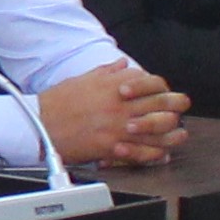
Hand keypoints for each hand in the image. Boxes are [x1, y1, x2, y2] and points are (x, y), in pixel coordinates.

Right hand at [37, 64, 190, 168]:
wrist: (39, 126)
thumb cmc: (57, 103)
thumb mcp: (83, 79)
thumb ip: (107, 72)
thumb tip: (123, 65)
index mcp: (114, 86)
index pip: (152, 82)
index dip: (163, 88)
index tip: (166, 92)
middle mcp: (120, 106)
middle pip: (163, 104)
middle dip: (177, 105)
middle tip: (181, 109)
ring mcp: (118, 127)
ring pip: (159, 129)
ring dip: (173, 132)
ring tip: (178, 134)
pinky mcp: (112, 148)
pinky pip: (143, 152)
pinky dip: (156, 154)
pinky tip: (162, 153)